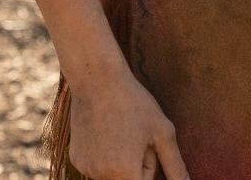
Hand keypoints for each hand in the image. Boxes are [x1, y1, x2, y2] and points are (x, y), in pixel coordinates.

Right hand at [66, 66, 188, 179]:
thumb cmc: (134, 104)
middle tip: (136, 136)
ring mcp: (85, 167)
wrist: (97, 81)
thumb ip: (175, 166)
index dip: (151, 165)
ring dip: (123, 160)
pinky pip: (98, 164)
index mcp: (123, 172)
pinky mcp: (75, 159)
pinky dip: (106, 154)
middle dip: (138, 164)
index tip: (146, 144)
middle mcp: (99, 175)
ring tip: (122, 131)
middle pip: (129, 179)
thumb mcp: (163, 133)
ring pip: (114, 173)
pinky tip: (106, 130)